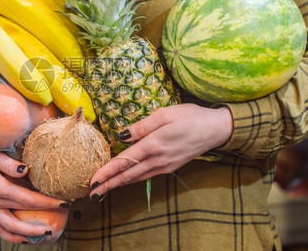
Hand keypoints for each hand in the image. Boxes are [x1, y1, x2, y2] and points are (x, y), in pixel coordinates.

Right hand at [0, 144, 68, 243]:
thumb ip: (9, 163)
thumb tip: (27, 170)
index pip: (27, 199)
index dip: (47, 202)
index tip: (62, 201)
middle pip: (22, 214)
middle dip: (44, 217)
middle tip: (61, 215)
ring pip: (9, 229)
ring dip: (28, 233)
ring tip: (46, 233)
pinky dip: (12, 235)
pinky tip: (25, 236)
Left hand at [89, 104, 232, 198]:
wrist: (215, 129)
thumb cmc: (190, 117)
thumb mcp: (165, 114)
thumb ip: (142, 126)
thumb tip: (122, 136)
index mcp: (153, 145)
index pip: (124, 161)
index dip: (107, 172)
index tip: (93, 180)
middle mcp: (157, 160)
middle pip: (128, 175)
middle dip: (109, 184)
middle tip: (92, 193)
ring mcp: (164, 166)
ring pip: (136, 178)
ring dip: (119, 183)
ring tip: (104, 188)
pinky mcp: (170, 167)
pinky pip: (146, 175)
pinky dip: (132, 179)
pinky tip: (125, 179)